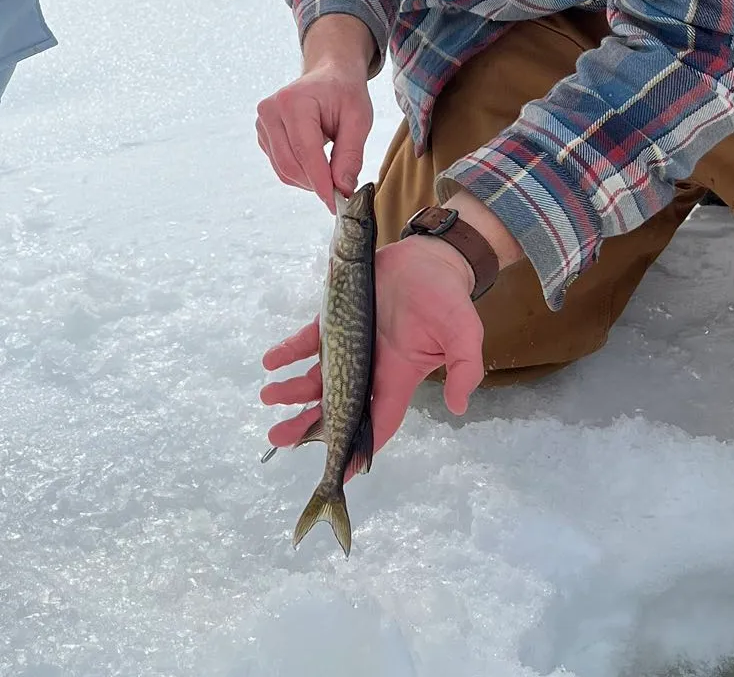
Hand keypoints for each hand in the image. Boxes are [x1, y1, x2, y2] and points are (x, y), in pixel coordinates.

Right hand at [256, 16, 374, 211]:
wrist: (329, 76)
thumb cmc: (344, 93)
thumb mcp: (359, 119)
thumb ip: (351, 155)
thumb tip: (342, 188)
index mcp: (294, 101)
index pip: (305, 152)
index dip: (321, 182)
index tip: (336, 203)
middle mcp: (270, 111)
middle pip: (290, 165)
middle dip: (316, 184)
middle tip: (341, 192)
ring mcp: (262, 123)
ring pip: (283, 170)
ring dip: (309, 180)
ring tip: (332, 172)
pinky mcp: (262, 135)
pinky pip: (280, 166)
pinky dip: (301, 173)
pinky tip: (317, 163)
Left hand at [261, 236, 485, 464]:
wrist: (430, 260)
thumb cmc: (448, 300)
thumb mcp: (465, 334)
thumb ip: (464, 369)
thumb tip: (458, 406)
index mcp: (397, 377)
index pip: (376, 421)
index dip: (359, 448)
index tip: (338, 471)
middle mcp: (369, 367)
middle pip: (335, 406)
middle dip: (308, 424)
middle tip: (279, 438)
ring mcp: (350, 344)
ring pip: (317, 376)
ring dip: (292, 389)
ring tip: (267, 397)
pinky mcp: (336, 318)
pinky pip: (308, 340)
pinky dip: (288, 351)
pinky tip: (270, 361)